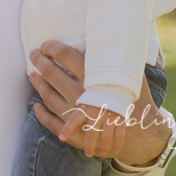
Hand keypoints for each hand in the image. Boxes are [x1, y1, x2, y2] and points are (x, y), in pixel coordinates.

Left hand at [29, 40, 169, 165]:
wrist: (143, 135)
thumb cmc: (137, 102)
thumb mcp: (132, 77)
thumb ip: (121, 60)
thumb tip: (118, 40)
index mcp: (94, 79)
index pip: (67, 56)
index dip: (53, 48)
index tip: (46, 44)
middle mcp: (82, 95)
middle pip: (53, 74)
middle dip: (40, 62)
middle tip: (33, 54)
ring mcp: (76, 115)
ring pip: (49, 97)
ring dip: (39, 85)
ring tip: (32, 76)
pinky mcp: (74, 133)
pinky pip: (51, 122)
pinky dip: (41, 114)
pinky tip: (36, 106)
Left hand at [58, 104, 125, 157]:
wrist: (115, 87)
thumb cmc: (95, 98)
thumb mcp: (84, 103)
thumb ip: (76, 116)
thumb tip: (64, 127)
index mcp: (86, 108)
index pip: (74, 119)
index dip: (67, 128)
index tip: (62, 138)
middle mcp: (97, 113)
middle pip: (92, 133)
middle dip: (89, 146)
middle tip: (88, 154)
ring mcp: (110, 116)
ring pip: (106, 136)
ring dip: (104, 147)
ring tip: (101, 153)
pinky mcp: (121, 119)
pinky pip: (119, 135)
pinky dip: (118, 144)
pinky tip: (115, 152)